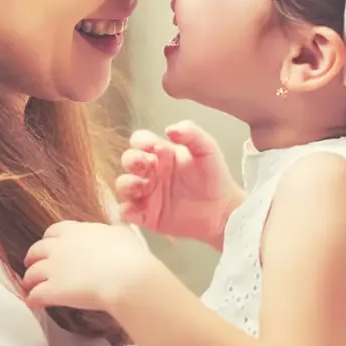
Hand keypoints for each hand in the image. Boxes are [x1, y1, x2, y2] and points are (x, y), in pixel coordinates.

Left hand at [22, 220, 167, 311]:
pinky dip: (33, 299)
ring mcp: (53, 268)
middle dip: (32, 258)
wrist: (126, 278)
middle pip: (36, 250)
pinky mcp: (52, 289)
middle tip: (32, 265)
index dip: (49, 240)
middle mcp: (59, 247)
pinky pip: (35, 295)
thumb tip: (115, 230)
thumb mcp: (121, 233)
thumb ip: (111, 231)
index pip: (53, 231)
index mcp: (75, 231)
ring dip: (29, 280)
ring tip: (29, 287)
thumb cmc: (129, 255)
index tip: (49, 245)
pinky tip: (33, 303)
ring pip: (32, 273)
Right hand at [115, 122, 244, 247]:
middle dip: (132, 160)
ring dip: (128, 184)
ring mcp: (147, 194)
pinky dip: (126, 211)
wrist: (223, 211)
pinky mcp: (146, 215)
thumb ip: (191, 133)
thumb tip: (169, 129)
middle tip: (148, 166)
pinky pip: (125, 212)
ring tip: (145, 188)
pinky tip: (139, 210)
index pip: (139, 140)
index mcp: (161, 154)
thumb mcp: (207, 149)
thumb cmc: (215, 178)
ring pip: (122, 184)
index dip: (142, 142)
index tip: (157, 148)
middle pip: (127, 160)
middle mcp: (151, 172)